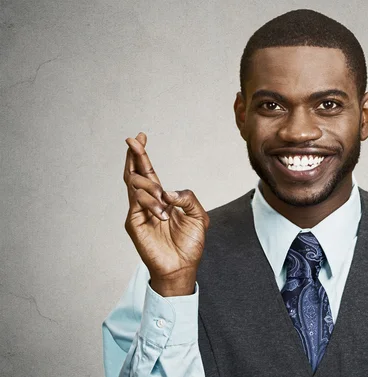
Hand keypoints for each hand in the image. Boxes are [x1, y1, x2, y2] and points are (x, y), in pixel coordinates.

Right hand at [123, 132, 208, 295]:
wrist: (183, 266)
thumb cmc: (190, 243)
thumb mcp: (199, 215)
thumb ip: (188, 197)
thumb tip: (167, 191)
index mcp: (162, 198)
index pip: (148, 172)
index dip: (142, 155)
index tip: (140, 137)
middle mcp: (147, 202)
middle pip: (135, 173)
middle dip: (134, 155)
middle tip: (133, 140)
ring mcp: (138, 212)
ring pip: (135, 185)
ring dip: (150, 187)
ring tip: (164, 203)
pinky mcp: (134, 223)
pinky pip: (137, 202)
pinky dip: (150, 202)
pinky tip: (162, 211)